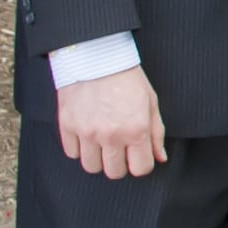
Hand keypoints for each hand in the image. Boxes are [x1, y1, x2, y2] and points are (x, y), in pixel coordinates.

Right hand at [57, 66, 167, 180]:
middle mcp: (111, 135)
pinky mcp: (68, 126)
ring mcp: (87, 132)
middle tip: (119, 149)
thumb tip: (160, 157)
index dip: (140, 164)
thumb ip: (156, 133)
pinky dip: (79, 148)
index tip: (137, 156)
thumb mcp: (150, 102)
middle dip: (119, 164)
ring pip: (91, 166)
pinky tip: (86, 135)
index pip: (140, 169)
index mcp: (135, 130)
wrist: (96, 56)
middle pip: (114, 172)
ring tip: (101, 143)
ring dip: (98, 158)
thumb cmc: (126, 77)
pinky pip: (71, 153)